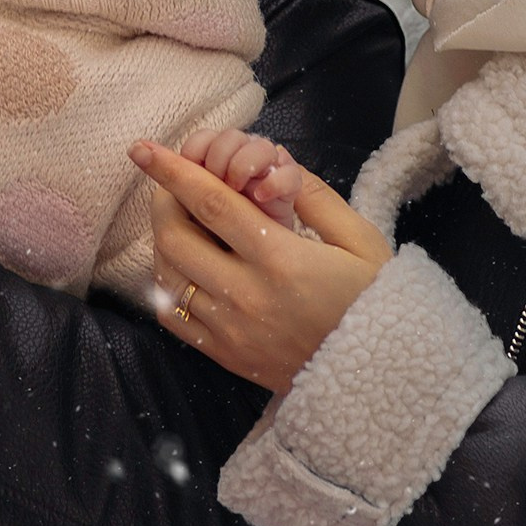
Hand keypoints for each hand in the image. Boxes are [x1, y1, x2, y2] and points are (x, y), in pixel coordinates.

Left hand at [130, 141, 391, 393]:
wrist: (382, 376)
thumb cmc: (376, 302)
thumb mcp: (361, 241)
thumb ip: (315, 198)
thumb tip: (273, 163)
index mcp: (281, 258)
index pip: (211, 203)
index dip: (172, 171)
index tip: (142, 149)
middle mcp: (246, 294)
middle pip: (176, 238)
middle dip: (162, 202)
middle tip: (168, 186)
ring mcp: (230, 329)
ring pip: (167, 277)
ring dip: (163, 242)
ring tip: (177, 223)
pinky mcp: (224, 355)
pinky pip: (173, 318)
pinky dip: (166, 288)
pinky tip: (183, 270)